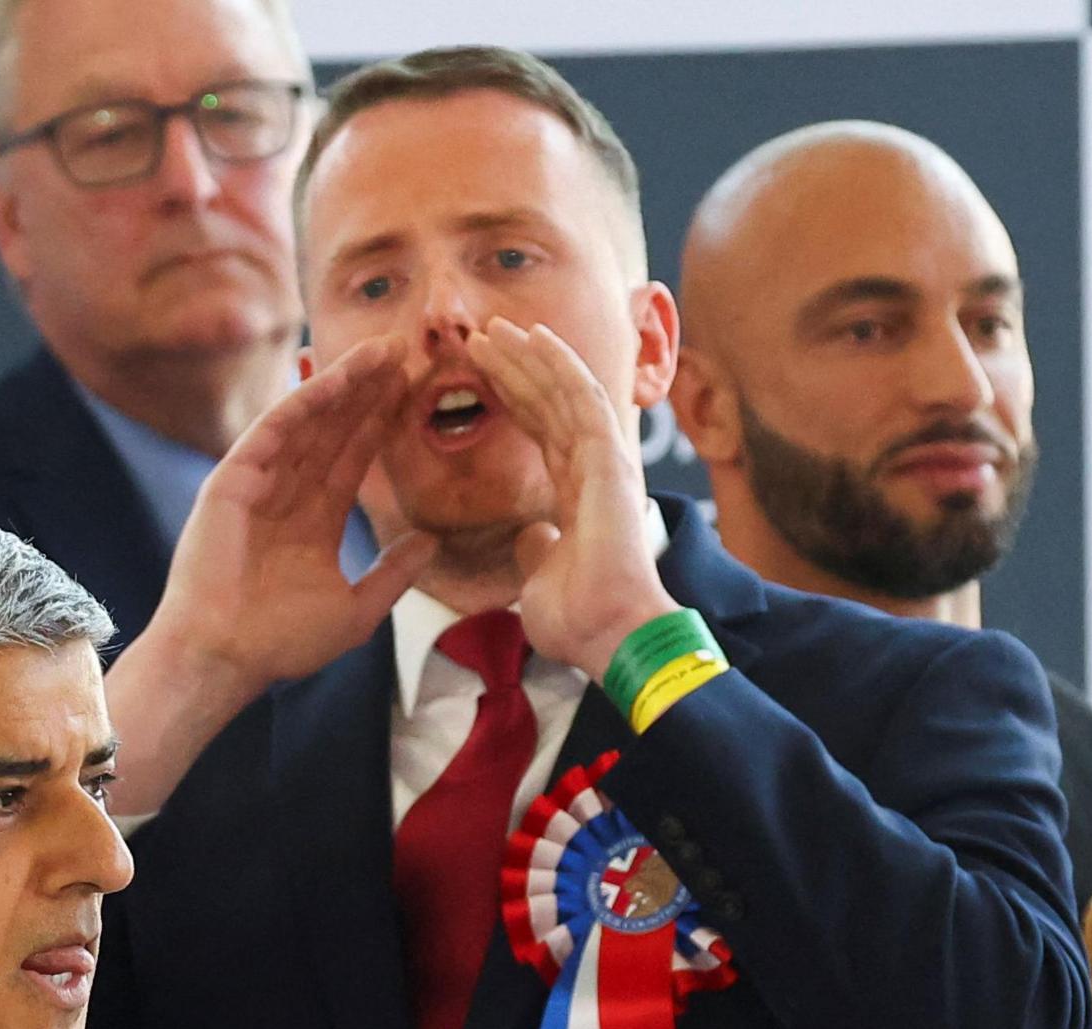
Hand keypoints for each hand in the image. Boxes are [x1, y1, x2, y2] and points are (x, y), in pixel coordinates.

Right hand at [142, 335, 437, 693]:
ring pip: (309, 421)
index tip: (416, 388)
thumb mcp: (356, 610)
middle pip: (334, 429)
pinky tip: (338, 376)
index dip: (382, 422)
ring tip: (383, 349)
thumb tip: (430, 542)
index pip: (353, 458)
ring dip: (344, 383)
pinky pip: (274, 430)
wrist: (224, 658)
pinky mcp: (232, 479)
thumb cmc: (280, 644)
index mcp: (312, 522)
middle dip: (369, 390)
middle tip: (407, 348)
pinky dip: (305, 400)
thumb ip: (393, 574)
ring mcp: (257, 483)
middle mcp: (285, 494)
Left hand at [464, 318, 676, 676]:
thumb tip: (530, 537)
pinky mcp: (610, 458)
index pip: (543, 432)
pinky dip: (558, 364)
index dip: (514, 398)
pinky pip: (582, 398)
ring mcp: (606, 461)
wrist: (609, 635)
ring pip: (564, 391)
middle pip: (550, 404)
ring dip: (529, 357)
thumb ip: (537, 548)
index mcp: (579, 495)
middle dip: (516, 368)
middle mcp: (595, 471)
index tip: (481, 372)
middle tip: (480, 337)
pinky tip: (533, 337)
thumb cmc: (579, 620)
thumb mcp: (541, 577)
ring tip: (492, 329)